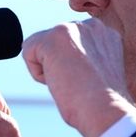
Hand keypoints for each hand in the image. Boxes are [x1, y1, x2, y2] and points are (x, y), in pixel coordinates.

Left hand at [22, 19, 135, 136]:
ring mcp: (73, 28)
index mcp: (105, 34)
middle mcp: (91, 25)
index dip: (73, 69)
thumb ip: (86, 59)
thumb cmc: (104, 104)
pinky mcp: (55, 36)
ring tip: (71, 83)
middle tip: (79, 84)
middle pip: (55, 44)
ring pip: (40, 47)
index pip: (72, 46)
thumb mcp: (100, 73)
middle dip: (60, 65)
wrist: (106, 110)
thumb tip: (63, 63)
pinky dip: (37, 74)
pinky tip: (60, 81)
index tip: (88, 83)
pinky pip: (28, 52)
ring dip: (50, 70)